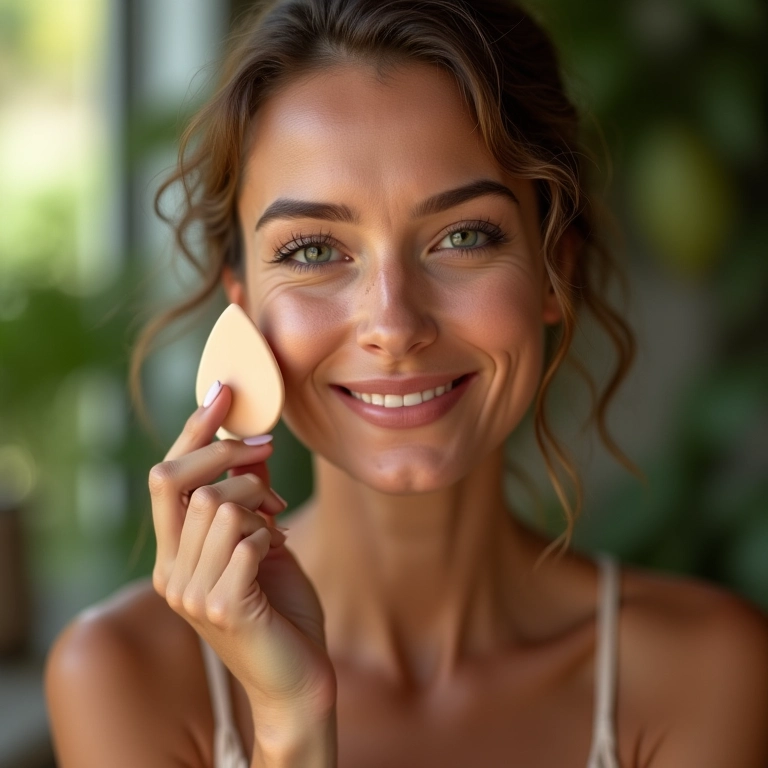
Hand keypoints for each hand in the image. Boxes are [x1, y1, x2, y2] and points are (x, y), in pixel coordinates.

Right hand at [148, 383, 335, 740]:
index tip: (222, 393)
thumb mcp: (261, 538)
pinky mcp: (221, 606)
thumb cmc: (279, 605)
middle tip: (267, 450)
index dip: (192, 432)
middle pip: (175, 482)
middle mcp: (169, 573)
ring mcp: (190, 592)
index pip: (165, 479)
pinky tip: (279, 553)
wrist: (296, 675)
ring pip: (216, 505)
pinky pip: (245, 538)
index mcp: (173, 554)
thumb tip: (251, 443)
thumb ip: (247, 496)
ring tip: (277, 521)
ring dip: (257, 500)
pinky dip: (269, 534)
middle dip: (227, 455)